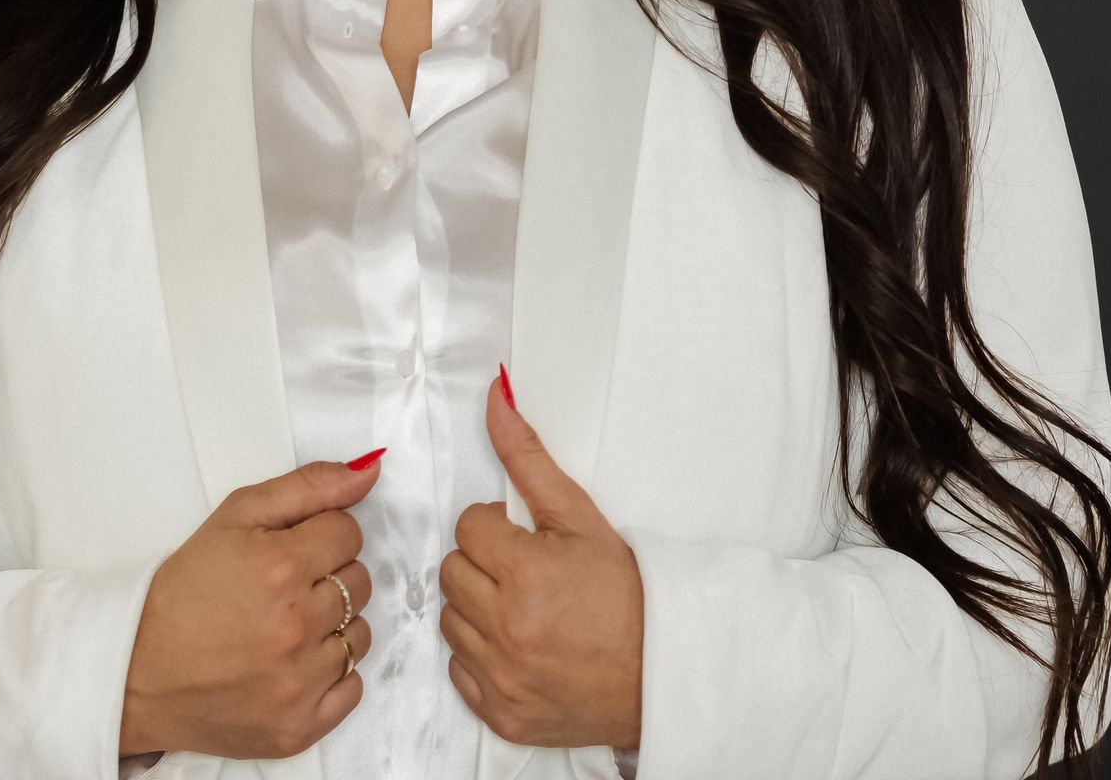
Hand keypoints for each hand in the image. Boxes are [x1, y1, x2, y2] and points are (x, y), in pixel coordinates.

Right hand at [119, 452, 381, 760]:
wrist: (140, 671)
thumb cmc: (186, 591)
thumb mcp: (236, 516)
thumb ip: (308, 487)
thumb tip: (368, 471)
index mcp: (282, 566)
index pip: (349, 532)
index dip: (320, 535)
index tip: (290, 551)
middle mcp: (297, 625)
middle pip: (359, 581)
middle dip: (327, 577)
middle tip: (281, 588)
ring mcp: (301, 682)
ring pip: (360, 633)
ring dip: (331, 626)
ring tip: (284, 626)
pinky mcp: (300, 726)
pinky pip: (353, 687)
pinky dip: (330, 675)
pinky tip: (293, 664)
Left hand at [438, 369, 643, 750]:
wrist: (659, 674)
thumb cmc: (625, 595)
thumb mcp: (580, 516)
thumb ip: (528, 456)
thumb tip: (495, 398)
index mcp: (526, 573)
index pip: (468, 526)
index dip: (497, 528)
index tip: (527, 541)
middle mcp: (507, 628)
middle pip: (453, 570)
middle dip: (484, 565)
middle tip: (526, 573)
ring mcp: (501, 676)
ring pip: (451, 619)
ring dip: (478, 608)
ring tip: (524, 609)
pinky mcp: (501, 713)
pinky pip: (459, 670)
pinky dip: (482, 657)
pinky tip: (519, 646)